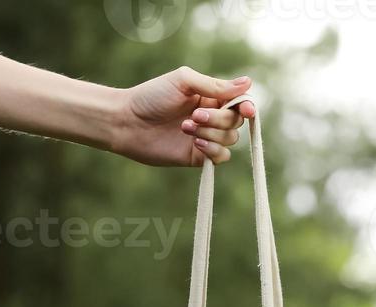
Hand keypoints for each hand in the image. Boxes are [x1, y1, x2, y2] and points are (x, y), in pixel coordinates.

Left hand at [111, 67, 256, 166]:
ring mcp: (206, 137)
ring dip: (211, 133)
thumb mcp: (183, 81)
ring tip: (186, 127)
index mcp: (210, 96)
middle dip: (219, 118)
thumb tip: (248, 83)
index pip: (239, 102)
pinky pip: (221, 157)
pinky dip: (213, 151)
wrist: (127, 122)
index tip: (247, 110)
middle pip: (236, 121)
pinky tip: (196, 144)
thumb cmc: (151, 97)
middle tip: (194, 115)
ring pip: (230, 138)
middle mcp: (211, 116)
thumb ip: (215, 85)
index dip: (247, 106)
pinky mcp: (199, 156)